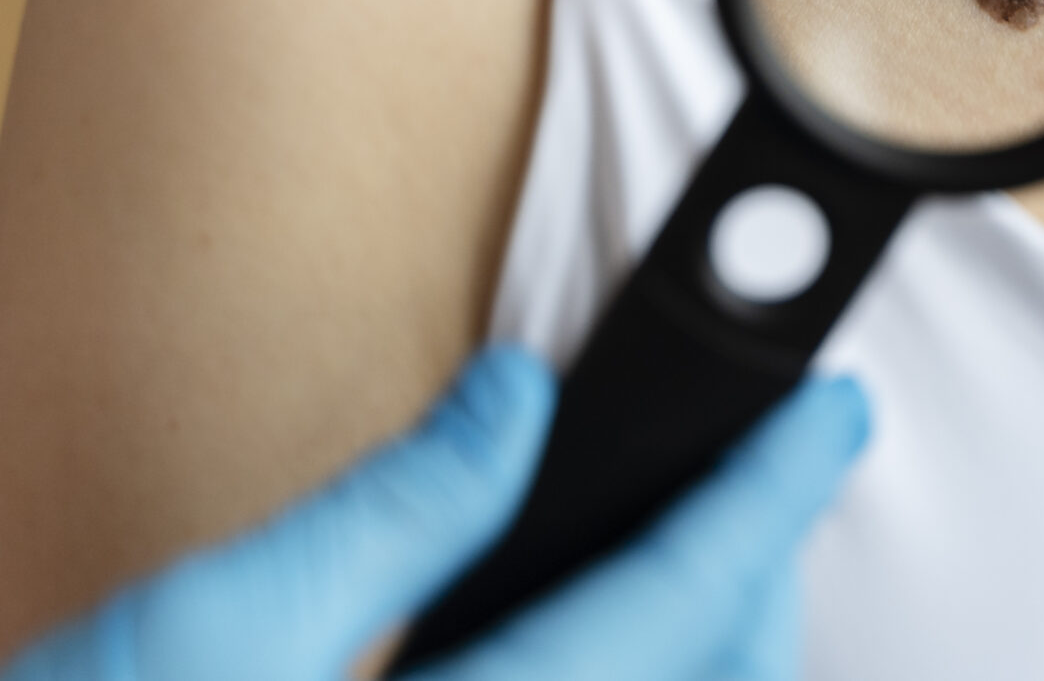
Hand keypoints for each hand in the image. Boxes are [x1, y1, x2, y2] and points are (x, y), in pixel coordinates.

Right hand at [0, 348, 870, 680]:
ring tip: (716, 544)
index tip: (832, 415)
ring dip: (721, 646)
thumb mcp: (211, 629)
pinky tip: (628, 642)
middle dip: (761, 578)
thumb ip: (392, 515)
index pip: (669, 603)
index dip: (765, 496)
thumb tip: (515, 397)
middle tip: (777, 470)